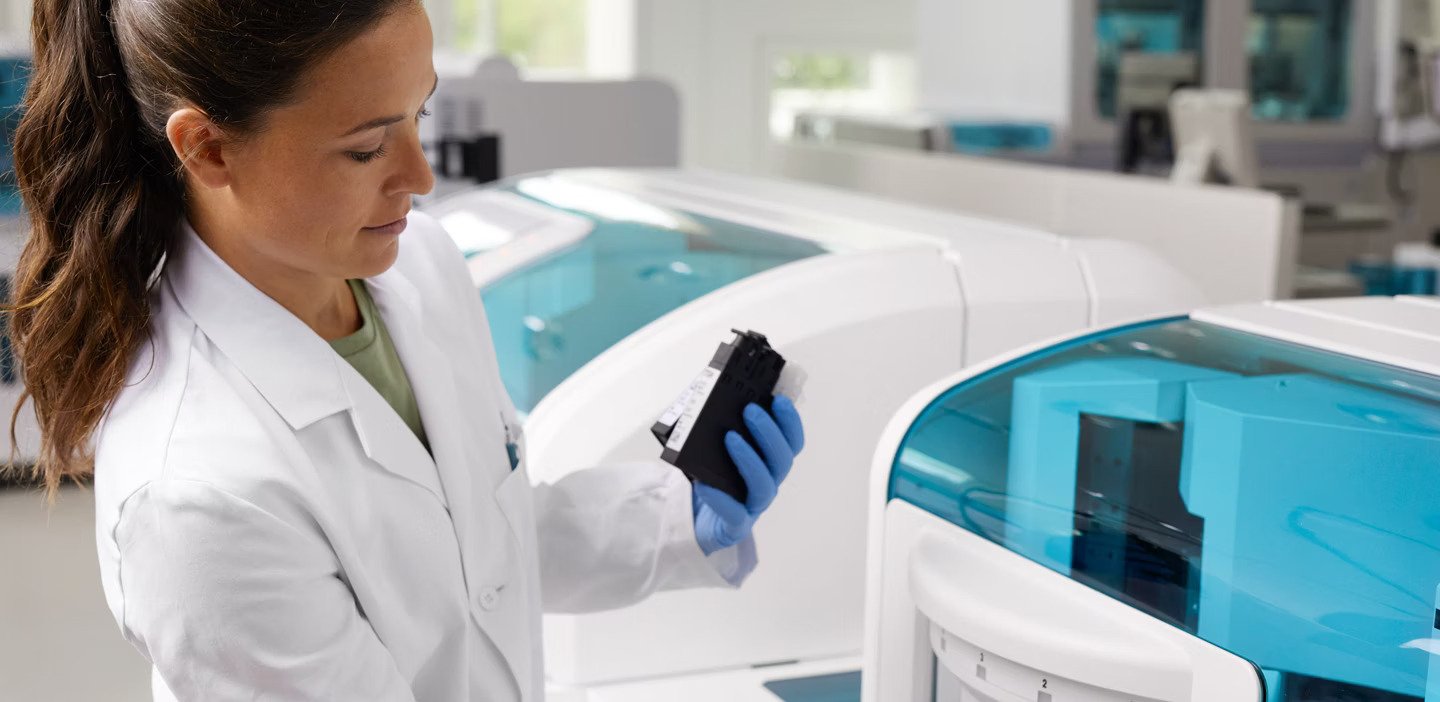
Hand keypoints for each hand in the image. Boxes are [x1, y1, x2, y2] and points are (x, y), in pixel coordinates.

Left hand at [692, 395, 804, 554]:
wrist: (693, 519)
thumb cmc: (709, 476)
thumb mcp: (716, 446)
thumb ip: (722, 424)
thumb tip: (716, 392)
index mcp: (769, 463)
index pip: (791, 442)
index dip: (790, 422)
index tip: (779, 399)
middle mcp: (768, 483)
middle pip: (781, 460)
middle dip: (768, 432)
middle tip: (750, 410)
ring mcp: (753, 506)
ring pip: (763, 485)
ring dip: (749, 458)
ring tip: (730, 438)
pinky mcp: (736, 526)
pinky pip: (734, 513)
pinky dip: (720, 497)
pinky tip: (703, 483)